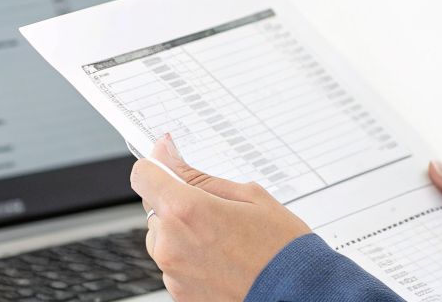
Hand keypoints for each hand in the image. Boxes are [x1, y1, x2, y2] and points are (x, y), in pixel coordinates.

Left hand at [129, 133, 311, 301]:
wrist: (297, 293)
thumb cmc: (280, 247)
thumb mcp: (247, 195)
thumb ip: (198, 175)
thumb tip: (167, 153)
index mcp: (186, 210)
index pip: (144, 174)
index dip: (158, 165)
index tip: (171, 163)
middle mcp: (171, 244)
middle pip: (155, 208)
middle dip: (178, 203)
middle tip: (217, 212)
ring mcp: (173, 273)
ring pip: (163, 238)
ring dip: (183, 233)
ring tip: (224, 241)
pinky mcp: (178, 293)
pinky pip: (174, 265)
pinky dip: (190, 259)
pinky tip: (222, 260)